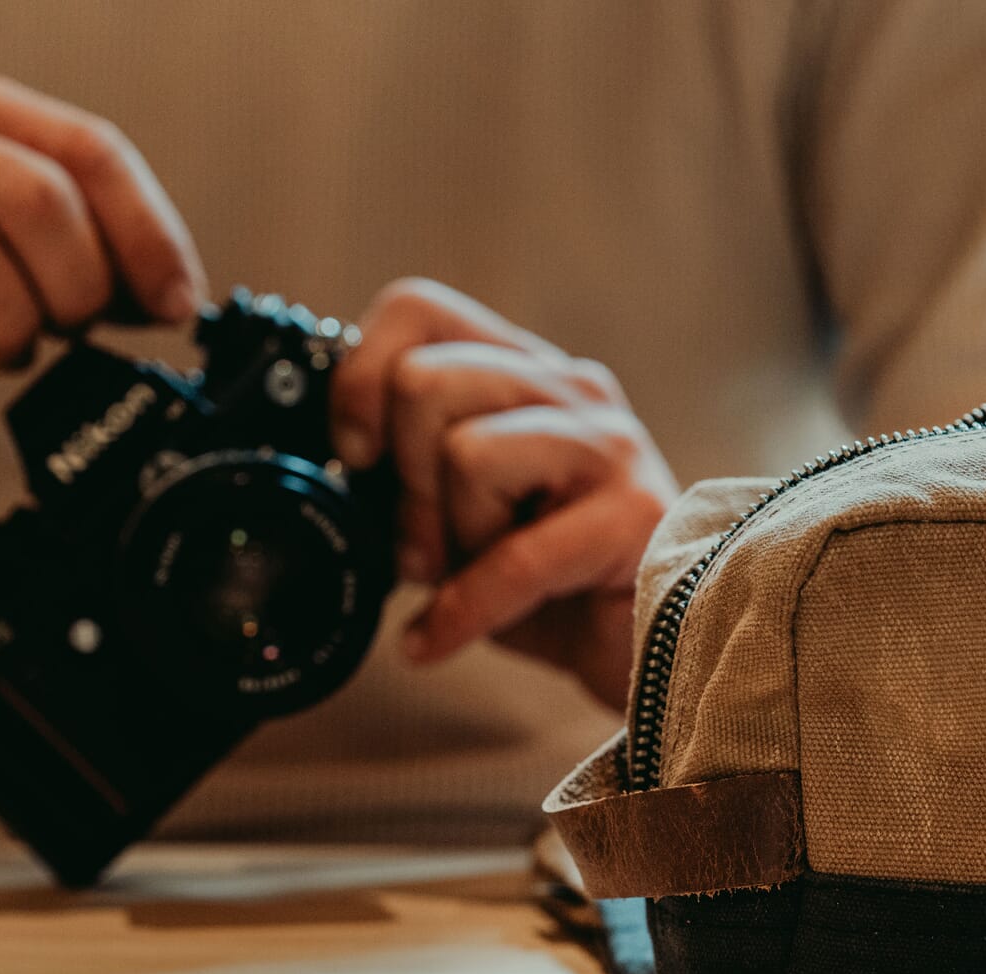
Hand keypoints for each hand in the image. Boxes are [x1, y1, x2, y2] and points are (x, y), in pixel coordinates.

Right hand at [0, 62, 205, 405]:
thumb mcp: (1, 229)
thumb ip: (85, 244)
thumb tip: (175, 299)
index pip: (90, 148)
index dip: (149, 235)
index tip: (177, 304)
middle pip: (38, 198)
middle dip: (79, 286)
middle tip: (72, 329)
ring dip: (15, 327)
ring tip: (10, 348)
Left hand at [329, 279, 678, 709]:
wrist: (650, 653)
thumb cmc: (550, 584)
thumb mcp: (459, 515)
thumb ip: (410, 472)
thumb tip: (335, 464)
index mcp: (523, 369)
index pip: (419, 308)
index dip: (361, 377)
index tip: (354, 454)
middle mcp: (570, 387)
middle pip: (427, 380)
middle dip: (404, 481)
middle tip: (421, 547)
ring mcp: (609, 445)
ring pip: (467, 452)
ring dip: (449, 537)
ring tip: (465, 580)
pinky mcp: (635, 516)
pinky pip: (514, 556)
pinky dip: (462, 611)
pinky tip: (437, 641)